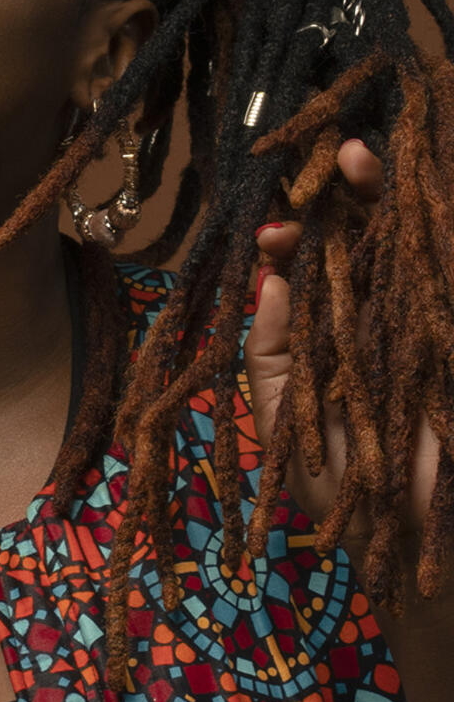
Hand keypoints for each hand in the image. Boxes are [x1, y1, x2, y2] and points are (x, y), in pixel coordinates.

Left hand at [244, 141, 438, 550]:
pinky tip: (415, 195)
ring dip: (388, 196)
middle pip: (366, 241)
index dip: (296, 241)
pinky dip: (436, 233)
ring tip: (360, 155)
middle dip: (347, 197)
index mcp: (332, 337)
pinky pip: (444, 271)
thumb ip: (271, 357)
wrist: (429, 546)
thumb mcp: (288, 424)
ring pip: (410, 243)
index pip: (314, 271)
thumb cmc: (349, 495)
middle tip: (334, 160)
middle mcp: (380, 321)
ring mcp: (425, 322)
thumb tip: (266, 281)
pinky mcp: (450, 330)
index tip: (273, 229)